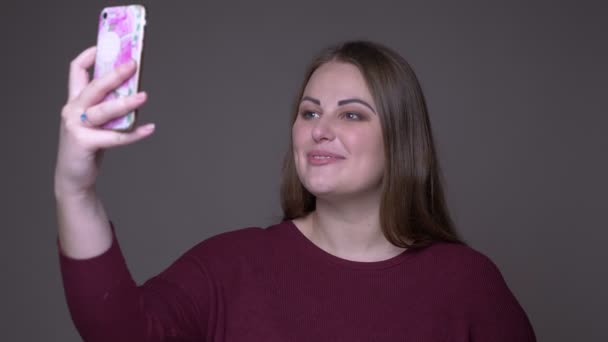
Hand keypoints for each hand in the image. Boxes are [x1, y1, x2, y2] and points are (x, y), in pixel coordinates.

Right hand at [54, 46, 154, 197]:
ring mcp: (76, 126)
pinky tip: (150, 128)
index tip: (106, 46)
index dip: (90, 56)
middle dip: (114, 74)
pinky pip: (114, 137)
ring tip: (144, 96)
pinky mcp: (84, 143)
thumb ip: (108, 108)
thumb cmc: (88, 146)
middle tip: (133, 65)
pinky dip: (134, 134)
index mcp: (74, 101)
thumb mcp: (96, 122)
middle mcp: (72, 110)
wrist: (74, 177)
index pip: (77, 70)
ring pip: (104, 111)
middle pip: (94, 87)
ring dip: (126, 103)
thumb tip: (135, 92)